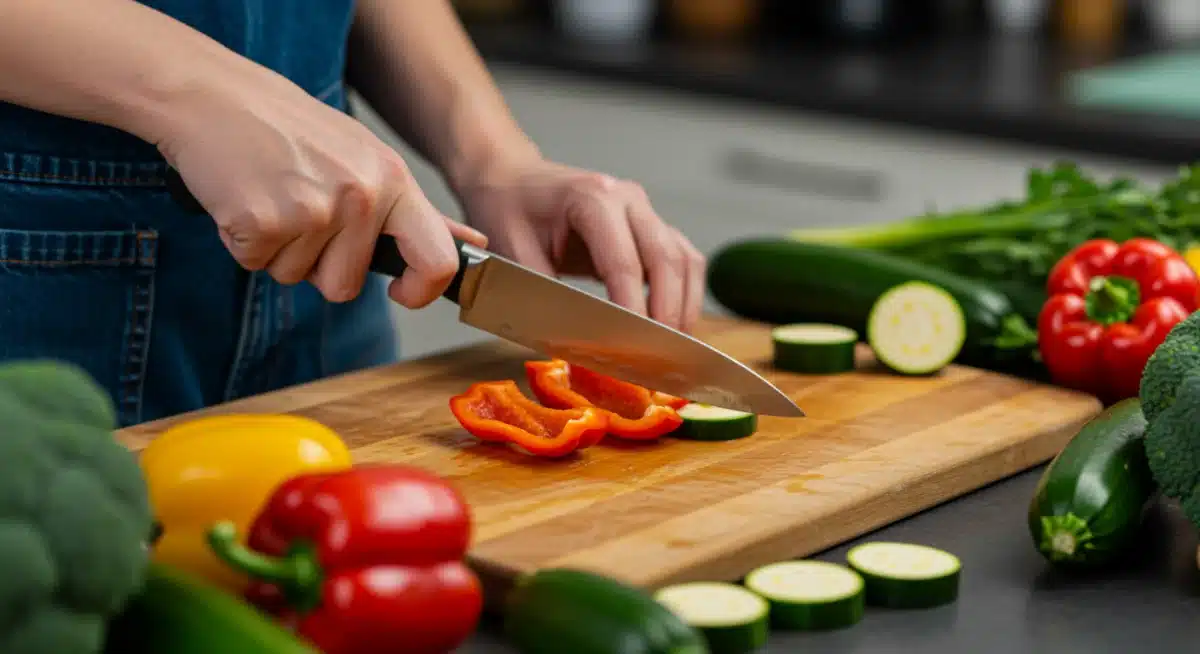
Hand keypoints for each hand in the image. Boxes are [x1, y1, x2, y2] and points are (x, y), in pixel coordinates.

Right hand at [151, 59, 484, 307]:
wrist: (213, 96)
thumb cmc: (290, 130)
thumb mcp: (366, 158)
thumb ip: (416, 212)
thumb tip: (472, 243)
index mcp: (393, 181)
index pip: (437, 260)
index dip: (421, 291)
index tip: (401, 293)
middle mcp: (361, 196)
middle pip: (345, 286)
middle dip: (317, 265)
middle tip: (298, 210)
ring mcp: (312, 210)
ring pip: (295, 278)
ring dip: (277, 249)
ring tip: (272, 195)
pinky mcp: (263, 221)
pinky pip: (255, 264)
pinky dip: (241, 240)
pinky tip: (244, 196)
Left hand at [455, 158, 705, 332]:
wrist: (512, 178)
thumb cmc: (508, 210)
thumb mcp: (513, 252)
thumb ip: (544, 294)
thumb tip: (572, 341)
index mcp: (592, 198)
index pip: (624, 263)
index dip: (632, 310)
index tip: (633, 349)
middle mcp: (628, 199)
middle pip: (667, 260)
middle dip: (667, 313)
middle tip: (659, 358)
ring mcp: (644, 210)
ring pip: (684, 260)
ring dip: (684, 306)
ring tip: (672, 348)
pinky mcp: (651, 226)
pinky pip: (682, 259)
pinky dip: (684, 294)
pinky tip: (673, 325)